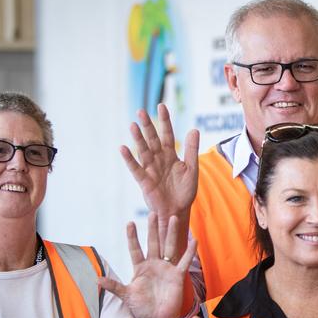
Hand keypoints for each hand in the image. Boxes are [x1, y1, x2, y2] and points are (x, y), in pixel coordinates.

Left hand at [99, 212, 196, 317]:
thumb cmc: (142, 309)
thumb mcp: (126, 296)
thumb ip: (114, 286)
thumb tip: (97, 279)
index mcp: (140, 268)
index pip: (135, 249)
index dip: (132, 237)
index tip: (129, 223)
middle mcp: (154, 265)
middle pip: (153, 242)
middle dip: (152, 228)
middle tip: (153, 212)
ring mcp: (166, 269)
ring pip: (169, 247)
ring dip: (170, 233)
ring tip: (172, 218)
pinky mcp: (177, 276)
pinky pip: (184, 261)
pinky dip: (189, 251)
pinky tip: (194, 240)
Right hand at [121, 104, 198, 218]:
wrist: (178, 211)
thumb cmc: (185, 191)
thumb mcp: (192, 169)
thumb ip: (192, 150)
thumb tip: (194, 129)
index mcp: (171, 155)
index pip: (167, 134)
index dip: (164, 121)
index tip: (161, 106)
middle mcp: (159, 159)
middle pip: (152, 139)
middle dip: (147, 125)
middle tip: (141, 111)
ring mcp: (151, 169)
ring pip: (143, 150)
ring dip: (138, 138)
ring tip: (133, 125)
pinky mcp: (144, 181)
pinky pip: (135, 168)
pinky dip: (129, 159)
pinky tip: (123, 148)